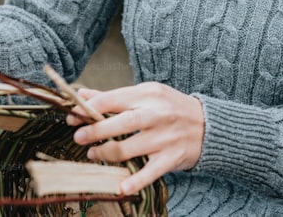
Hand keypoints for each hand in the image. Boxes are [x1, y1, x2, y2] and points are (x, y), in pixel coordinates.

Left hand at [65, 82, 205, 194]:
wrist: (209, 125)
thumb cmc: (171, 108)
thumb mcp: (147, 95)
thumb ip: (114, 97)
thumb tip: (81, 95)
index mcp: (149, 94)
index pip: (114, 99)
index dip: (90, 109)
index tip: (73, 117)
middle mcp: (158, 114)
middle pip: (122, 123)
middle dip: (96, 131)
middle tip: (79, 137)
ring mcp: (165, 137)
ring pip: (130, 148)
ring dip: (107, 153)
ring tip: (94, 154)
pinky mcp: (172, 157)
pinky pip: (151, 171)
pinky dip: (136, 181)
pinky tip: (120, 187)